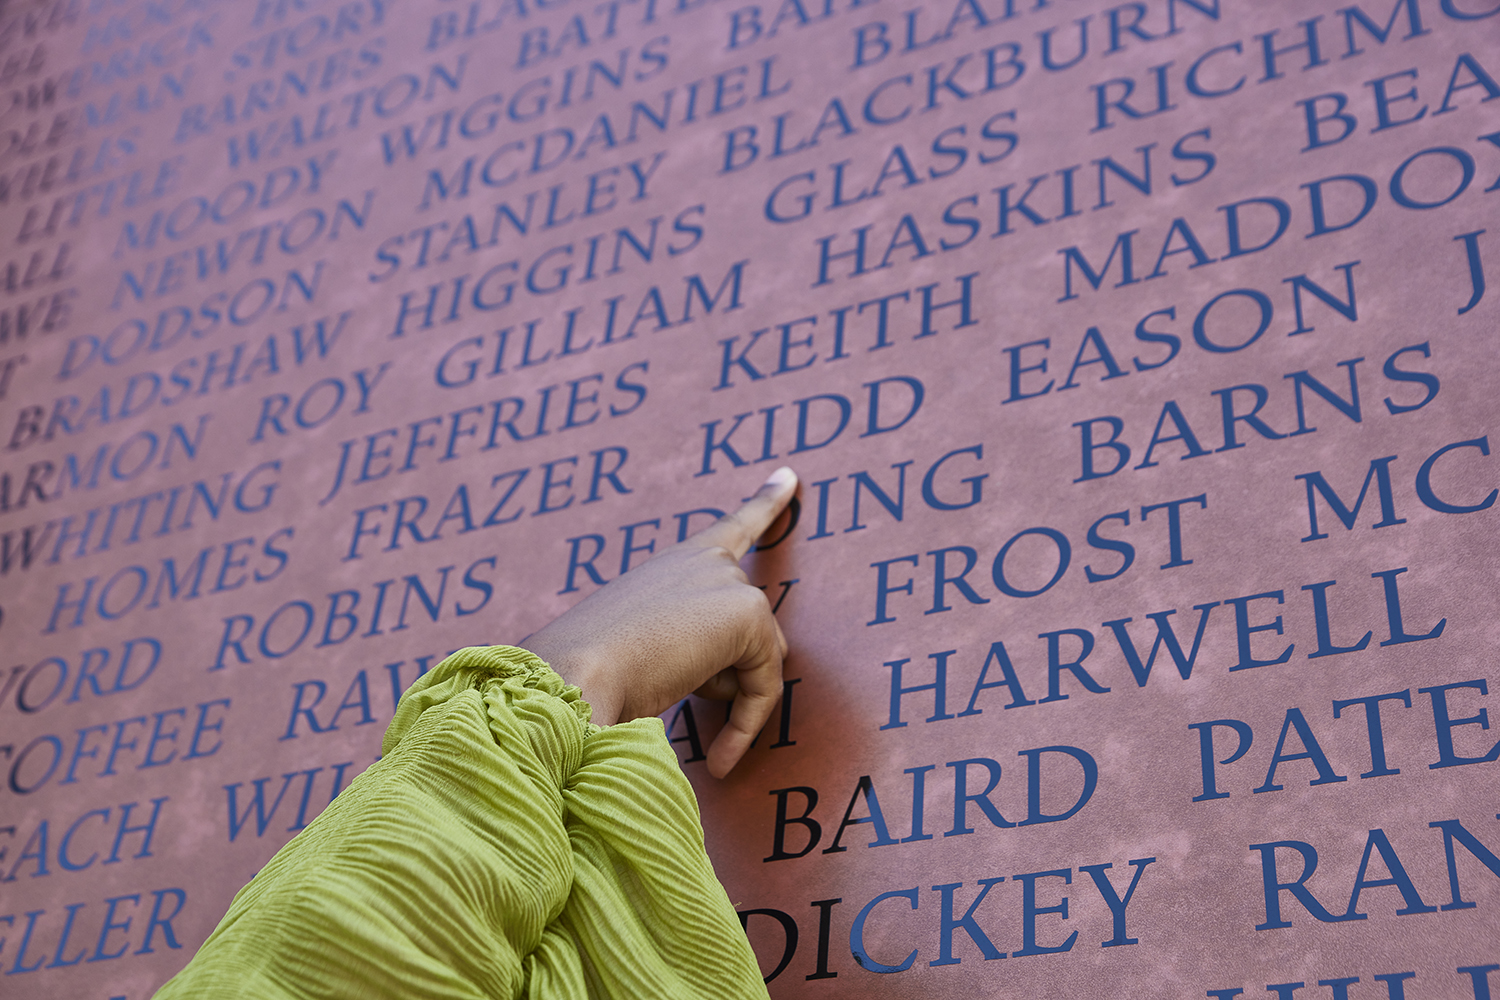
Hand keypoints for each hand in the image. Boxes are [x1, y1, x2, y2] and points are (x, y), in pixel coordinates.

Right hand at [523, 467, 796, 777]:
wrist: (569, 677)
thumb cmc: (586, 679)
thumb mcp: (634, 656)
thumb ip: (684, 651)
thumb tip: (730, 680)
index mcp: (674, 564)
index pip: (734, 527)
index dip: (766, 503)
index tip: (790, 477)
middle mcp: (704, 560)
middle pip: (752, 631)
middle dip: (730, 680)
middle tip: (696, 726)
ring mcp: (726, 579)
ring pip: (760, 659)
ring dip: (734, 705)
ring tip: (695, 738)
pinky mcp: (746, 609)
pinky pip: (766, 681)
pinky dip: (747, 724)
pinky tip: (718, 757)